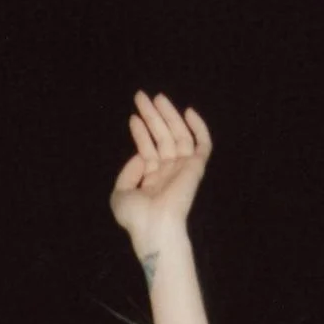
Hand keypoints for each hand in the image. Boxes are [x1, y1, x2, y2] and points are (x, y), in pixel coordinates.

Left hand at [110, 92, 211, 255]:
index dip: (141, 133)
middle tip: (141, 96)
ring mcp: (183, 169)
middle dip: (152, 117)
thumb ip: (128, 173)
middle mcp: (168, 173)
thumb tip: (141, 155)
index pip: (148, 151)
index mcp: (152, 180)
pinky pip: (203, 144)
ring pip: (178, 135)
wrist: (155, 226)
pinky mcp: (196, 167)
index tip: (133, 117)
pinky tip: (188, 111)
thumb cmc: (136, 215)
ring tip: (156, 97)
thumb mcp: (120, 193)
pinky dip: (198, 127)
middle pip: (162, 138)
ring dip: (168, 115)